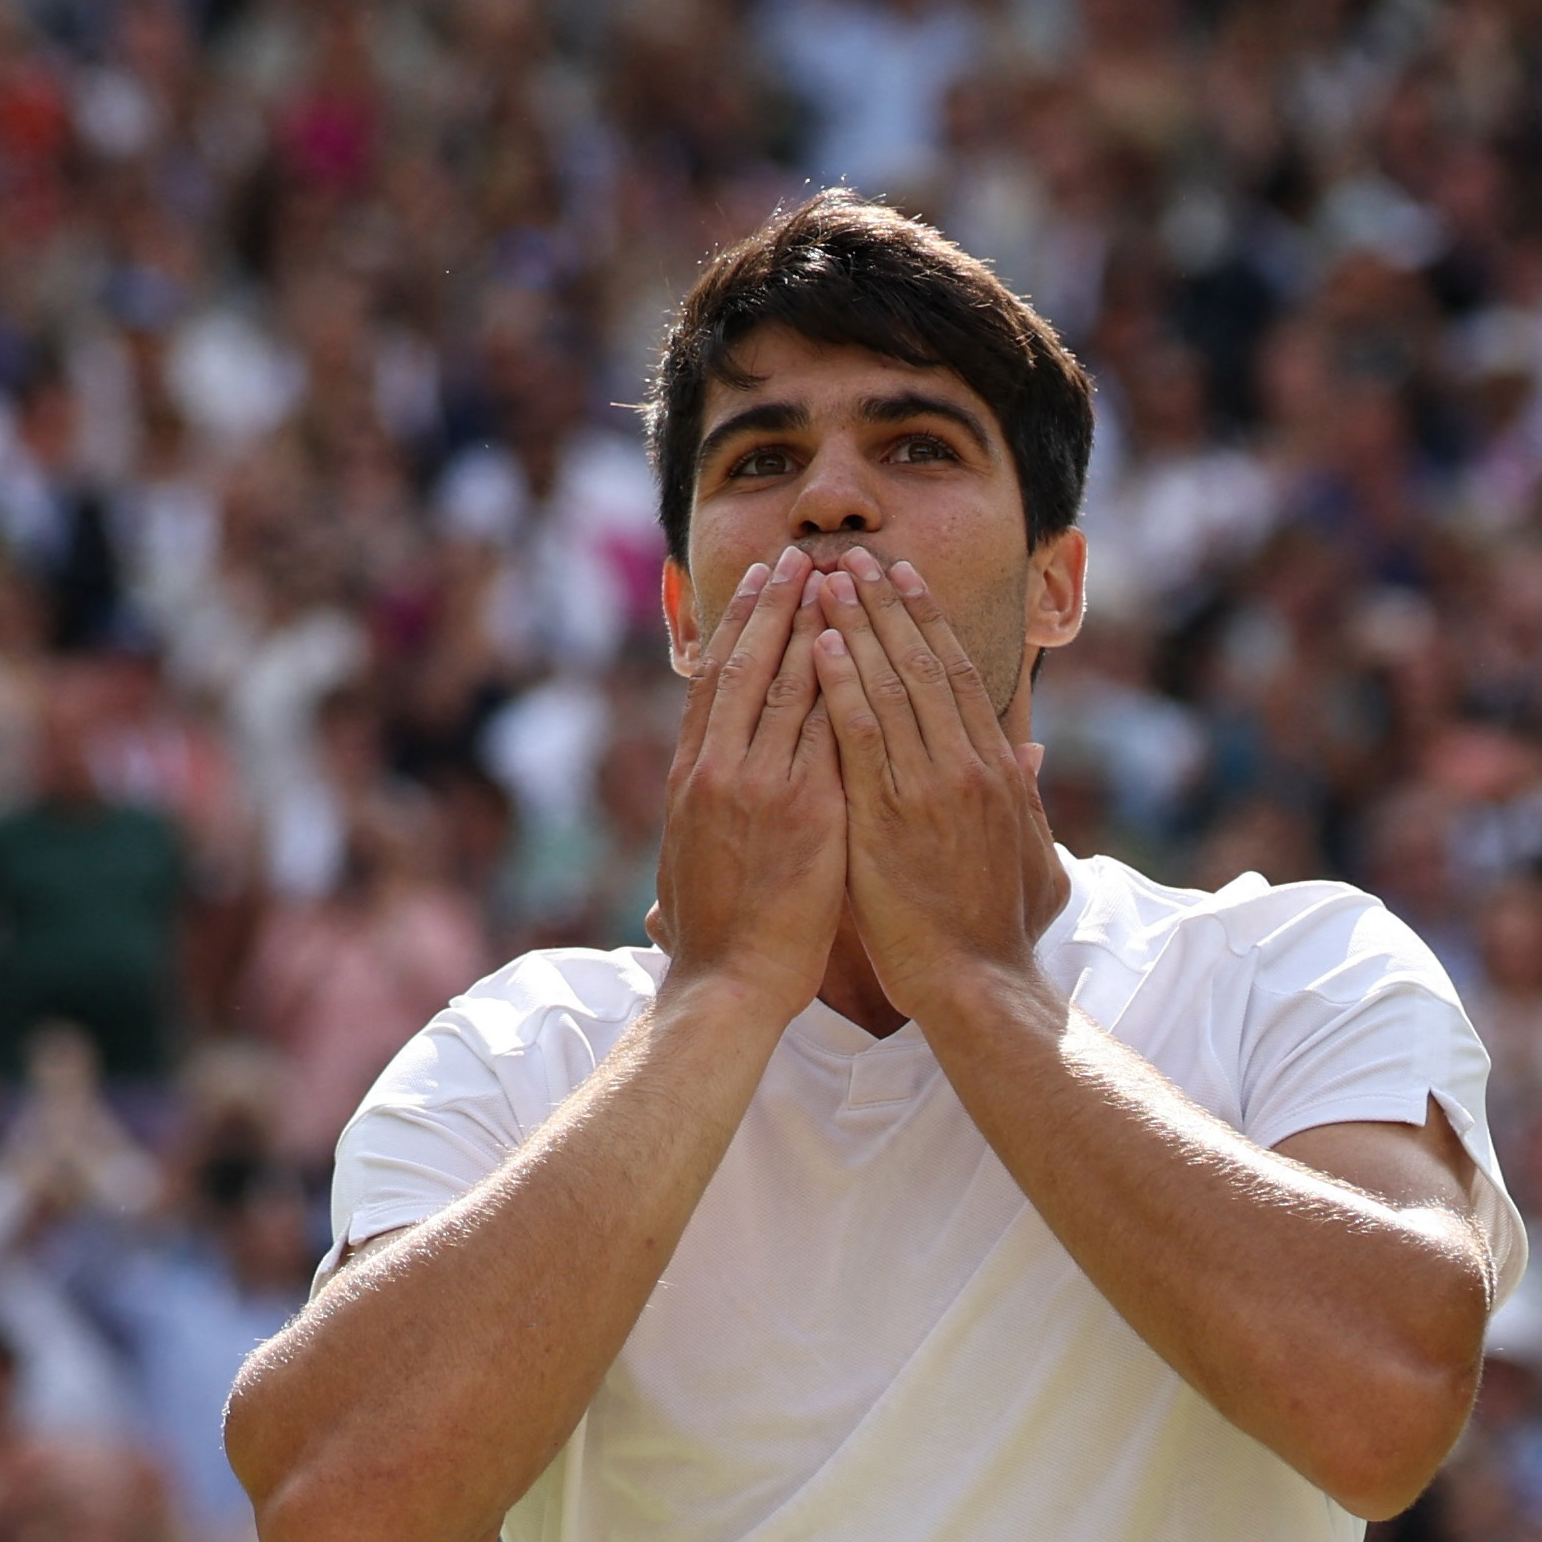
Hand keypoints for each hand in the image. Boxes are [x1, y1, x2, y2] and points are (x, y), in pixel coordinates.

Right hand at [647, 551, 847, 1011]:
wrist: (726, 987)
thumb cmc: (714, 939)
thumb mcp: (688, 865)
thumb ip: (706, 820)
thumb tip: (701, 801)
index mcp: (691, 779)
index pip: (713, 683)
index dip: (736, 628)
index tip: (757, 583)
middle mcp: (717, 770)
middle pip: (745, 666)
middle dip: (771, 605)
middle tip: (796, 554)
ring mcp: (757, 785)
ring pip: (783, 684)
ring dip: (809, 623)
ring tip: (832, 574)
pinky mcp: (802, 809)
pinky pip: (823, 728)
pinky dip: (835, 680)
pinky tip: (854, 641)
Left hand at [807, 552, 1053, 1021]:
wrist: (976, 984)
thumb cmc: (998, 930)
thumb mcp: (1033, 855)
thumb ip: (1025, 796)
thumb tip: (1029, 750)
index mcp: (995, 769)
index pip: (958, 675)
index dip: (927, 622)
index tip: (902, 580)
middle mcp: (966, 765)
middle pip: (922, 663)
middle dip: (887, 605)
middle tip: (856, 557)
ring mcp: (928, 786)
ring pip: (889, 685)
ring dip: (856, 626)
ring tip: (827, 579)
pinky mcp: (888, 814)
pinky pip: (858, 733)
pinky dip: (838, 684)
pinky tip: (815, 645)